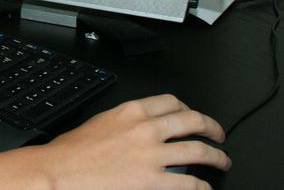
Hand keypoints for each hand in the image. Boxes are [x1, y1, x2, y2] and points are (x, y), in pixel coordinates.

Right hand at [37, 94, 230, 189]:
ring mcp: (151, 155)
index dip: (188, 108)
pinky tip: (204, 187)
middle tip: (218, 134)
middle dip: (212, 127)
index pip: (171, 102)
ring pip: (198, 150)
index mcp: (131, 111)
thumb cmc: (72, 151)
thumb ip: (125, 122)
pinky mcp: (153, 181)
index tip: (192, 115)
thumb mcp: (101, 123)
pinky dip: (202, 186)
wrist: (61, 171)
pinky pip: (189, 182)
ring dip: (216, 156)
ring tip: (222, 161)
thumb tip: (140, 128)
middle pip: (192, 121)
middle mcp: (145, 129)